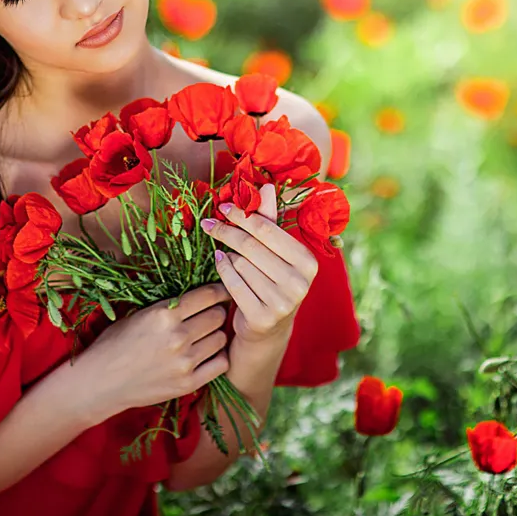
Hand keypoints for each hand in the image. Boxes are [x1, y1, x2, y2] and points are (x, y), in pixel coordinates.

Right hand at [79, 282, 232, 417]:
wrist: (100, 382)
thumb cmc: (115, 343)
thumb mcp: (138, 314)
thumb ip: (168, 305)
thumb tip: (199, 292)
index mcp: (164, 314)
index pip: (208, 295)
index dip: (220, 291)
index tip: (223, 291)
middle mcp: (177, 336)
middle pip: (218, 315)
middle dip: (217, 312)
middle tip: (211, 314)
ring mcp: (185, 362)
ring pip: (221, 339)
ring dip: (216, 335)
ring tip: (205, 336)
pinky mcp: (188, 383)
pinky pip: (221, 363)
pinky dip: (217, 357)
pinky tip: (207, 355)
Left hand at [201, 183, 318, 344]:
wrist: (268, 329)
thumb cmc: (270, 281)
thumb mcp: (274, 252)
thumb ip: (269, 220)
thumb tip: (265, 185)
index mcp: (308, 261)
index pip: (268, 230)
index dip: (243, 215)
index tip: (223, 206)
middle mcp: (300, 283)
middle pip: (251, 246)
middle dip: (226, 231)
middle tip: (208, 223)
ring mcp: (283, 303)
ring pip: (240, 263)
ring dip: (227, 255)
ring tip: (226, 254)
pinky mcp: (263, 318)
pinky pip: (232, 283)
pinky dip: (222, 269)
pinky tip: (220, 262)